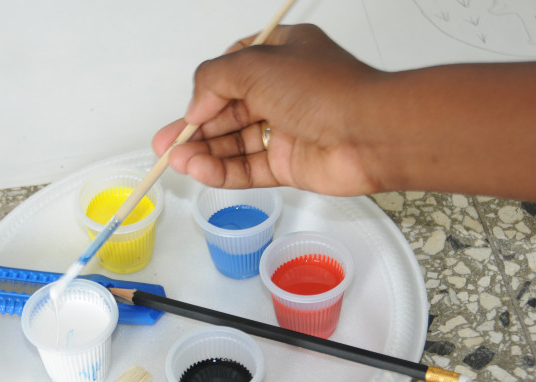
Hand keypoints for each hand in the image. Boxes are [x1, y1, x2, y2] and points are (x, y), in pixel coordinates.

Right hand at [152, 24, 383, 195]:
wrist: (369, 132)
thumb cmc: (323, 89)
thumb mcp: (254, 65)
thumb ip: (213, 81)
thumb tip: (196, 107)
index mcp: (281, 55)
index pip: (231, 71)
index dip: (206, 90)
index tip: (190, 108)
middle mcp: (283, 91)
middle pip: (228, 111)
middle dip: (195, 128)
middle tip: (165, 145)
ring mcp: (287, 129)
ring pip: (235, 143)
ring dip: (205, 152)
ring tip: (177, 163)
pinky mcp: (290, 163)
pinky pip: (250, 168)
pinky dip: (224, 171)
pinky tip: (200, 172)